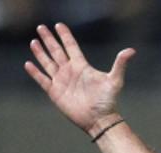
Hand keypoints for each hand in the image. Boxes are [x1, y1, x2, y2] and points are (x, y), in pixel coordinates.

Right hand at [24, 22, 134, 137]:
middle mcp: (70, 72)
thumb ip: (120, 64)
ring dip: (40, 53)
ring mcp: (62, 82)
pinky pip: (42, 80)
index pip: (71, 47)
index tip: (58, 25)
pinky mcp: (55, 93)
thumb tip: (131, 51)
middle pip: (57, 52)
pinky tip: (28, 64)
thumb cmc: (107, 101)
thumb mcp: (115, 81)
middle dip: (49, 39)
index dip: (65, 36)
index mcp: (82, 66)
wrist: (99, 120)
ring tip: (34, 42)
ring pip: (48, 63)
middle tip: (41, 27)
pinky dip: (35, 73)